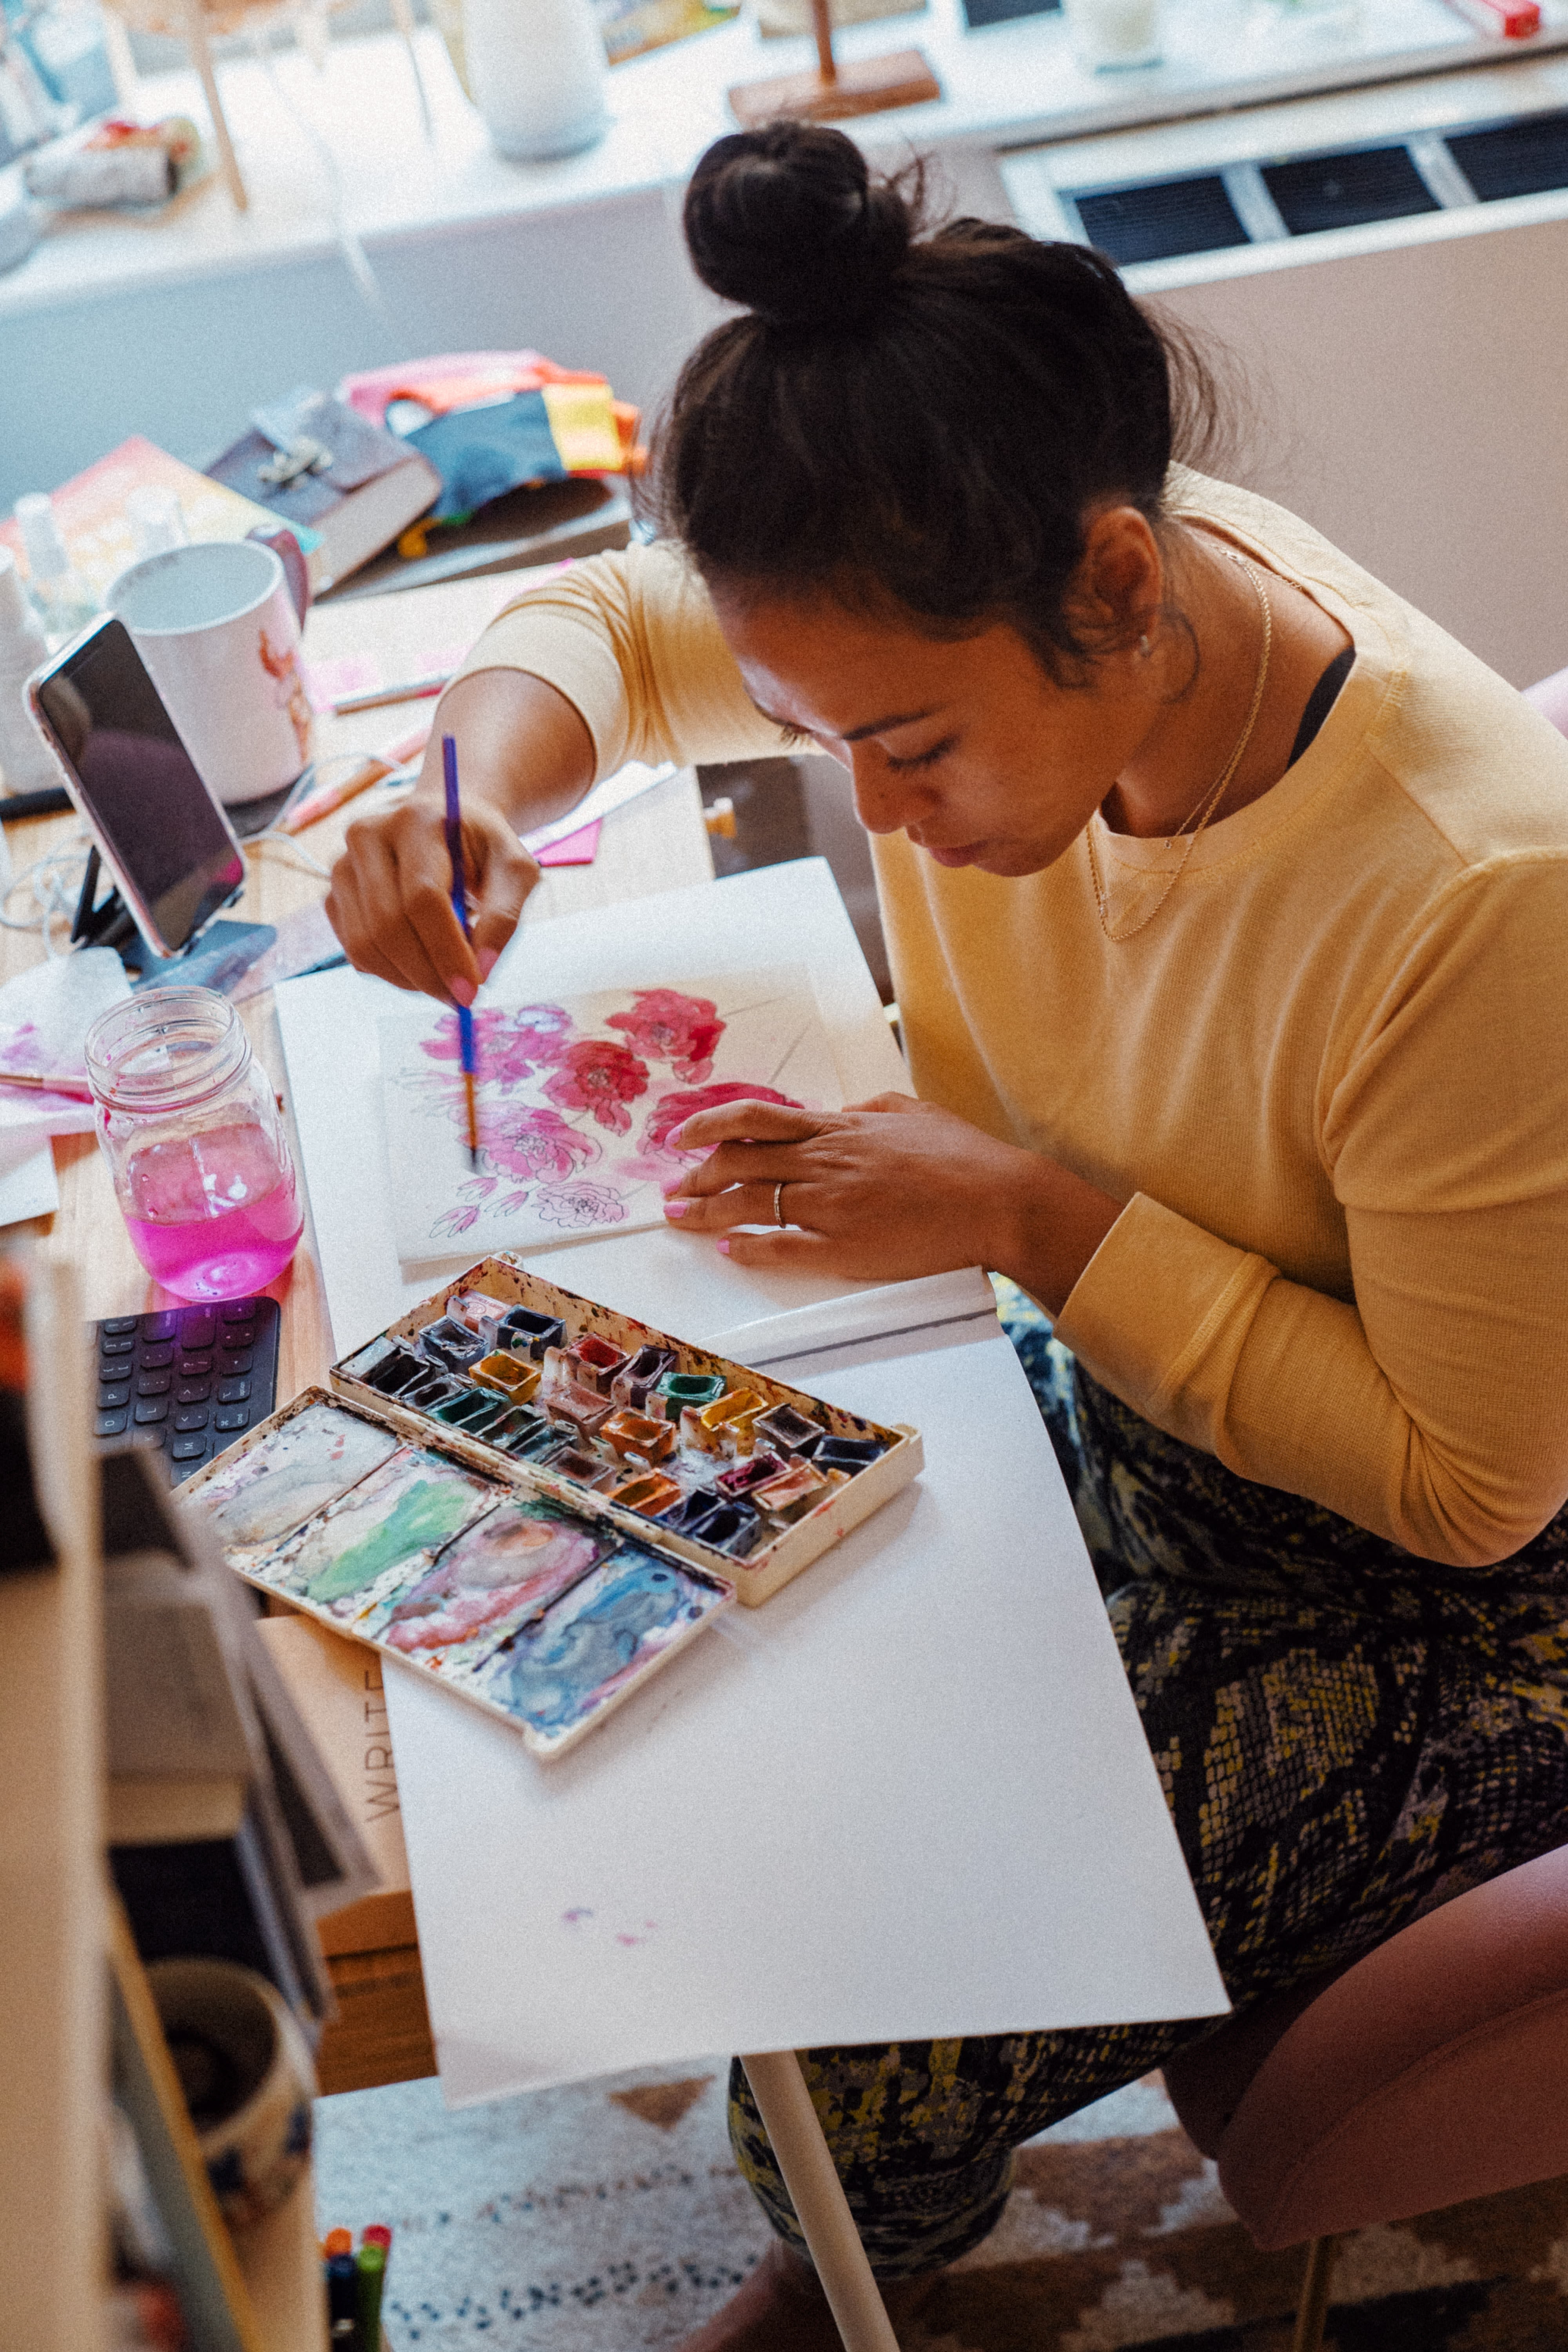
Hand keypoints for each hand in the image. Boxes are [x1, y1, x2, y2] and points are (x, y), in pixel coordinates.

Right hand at [325, 791, 538, 1003]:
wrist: (447, 823)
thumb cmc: (485, 849)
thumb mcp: (515, 871)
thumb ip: (505, 916)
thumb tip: (481, 971)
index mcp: (416, 820)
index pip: (422, 897)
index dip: (446, 951)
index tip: (472, 991)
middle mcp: (368, 836)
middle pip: (388, 925)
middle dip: (427, 974)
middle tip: (460, 997)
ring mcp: (342, 866)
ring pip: (364, 944)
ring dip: (408, 979)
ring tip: (445, 982)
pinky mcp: (334, 895)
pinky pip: (355, 952)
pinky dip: (390, 973)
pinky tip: (421, 965)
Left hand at [660, 1092, 1121, 1303]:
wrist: (998, 1199)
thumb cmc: (962, 1156)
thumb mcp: (909, 1110)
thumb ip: (865, 1109)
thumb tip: (837, 1111)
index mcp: (838, 1128)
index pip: (753, 1120)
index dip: (706, 1126)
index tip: (680, 1137)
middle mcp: (825, 1163)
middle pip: (737, 1164)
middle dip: (694, 1177)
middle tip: (670, 1190)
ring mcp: (832, 1206)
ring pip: (749, 1205)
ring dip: (705, 1214)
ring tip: (679, 1221)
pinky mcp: (846, 1247)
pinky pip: (782, 1248)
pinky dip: (749, 1249)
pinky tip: (729, 1252)